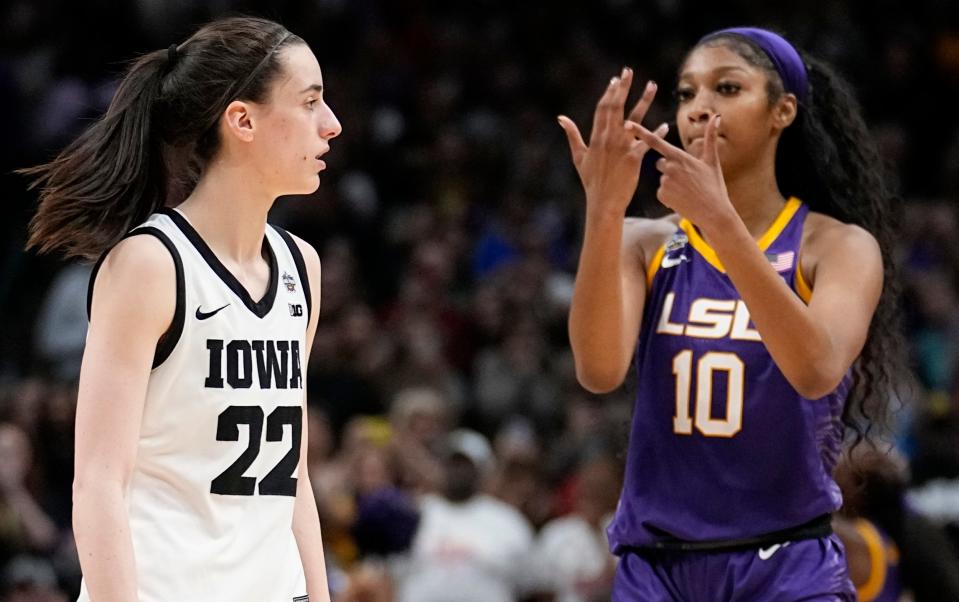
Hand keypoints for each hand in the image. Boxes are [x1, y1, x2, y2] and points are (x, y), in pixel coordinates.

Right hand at [558, 67, 668, 216]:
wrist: (603, 201)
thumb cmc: (591, 181)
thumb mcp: (578, 157)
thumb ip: (572, 135)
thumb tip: (561, 118)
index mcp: (596, 136)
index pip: (602, 108)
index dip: (609, 93)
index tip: (615, 80)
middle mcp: (608, 138)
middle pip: (616, 107)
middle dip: (623, 88)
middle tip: (628, 71)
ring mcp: (621, 147)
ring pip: (635, 119)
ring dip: (644, 100)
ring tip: (652, 85)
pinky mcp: (633, 158)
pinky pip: (647, 142)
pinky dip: (656, 133)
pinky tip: (664, 125)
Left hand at [630, 114, 734, 230]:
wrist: (713, 213)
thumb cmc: (714, 186)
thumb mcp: (712, 160)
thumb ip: (710, 137)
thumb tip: (716, 116)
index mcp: (680, 156)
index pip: (656, 141)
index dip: (640, 132)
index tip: (626, 124)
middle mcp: (669, 167)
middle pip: (660, 163)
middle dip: (670, 168)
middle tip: (687, 179)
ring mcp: (664, 182)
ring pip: (662, 178)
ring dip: (671, 183)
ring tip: (687, 191)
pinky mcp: (661, 195)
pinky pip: (661, 191)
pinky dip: (669, 195)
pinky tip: (681, 199)